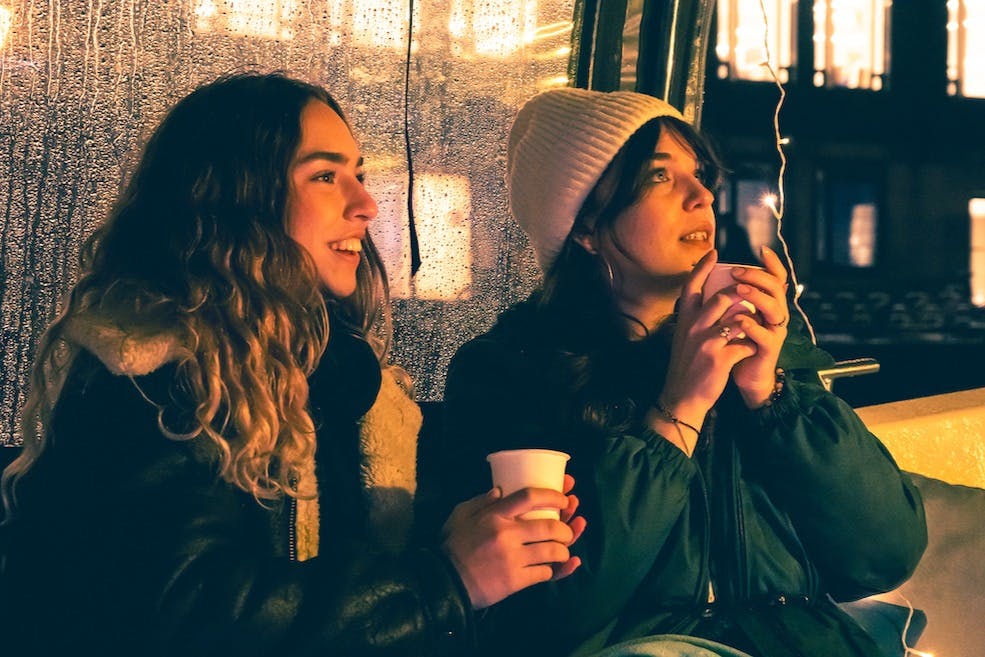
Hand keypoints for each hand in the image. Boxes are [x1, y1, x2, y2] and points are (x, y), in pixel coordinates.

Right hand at [441, 484, 582, 609]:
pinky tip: (551, 568)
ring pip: (552, 551)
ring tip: (563, 552)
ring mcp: (512, 558)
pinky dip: (552, 570)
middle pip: (550, 526)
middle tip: (568, 532)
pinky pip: (544, 573)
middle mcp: (506, 534)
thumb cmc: (453, 546)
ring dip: (563, 552)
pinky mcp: (515, 581)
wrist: (445, 582)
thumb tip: (500, 491)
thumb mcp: (460, 515)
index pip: (530, 496)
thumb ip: (480, 501)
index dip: (553, 495)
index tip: (564, 498)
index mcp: (495, 515)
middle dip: (567, 529)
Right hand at [659, 249, 757, 424]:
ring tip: (756, 324)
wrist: (682, 397)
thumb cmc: (686, 367)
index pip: (692, 285)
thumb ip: (696, 320)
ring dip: (751, 321)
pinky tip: (750, 351)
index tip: (714, 253)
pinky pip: (745, 344)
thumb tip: (715, 302)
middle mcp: (693, 327)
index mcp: (684, 320)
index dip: (703, 267)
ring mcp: (707, 342)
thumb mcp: (684, 338)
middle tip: (751, 293)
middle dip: (742, 294)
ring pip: (739, 318)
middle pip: (723, 297)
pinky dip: (751, 346)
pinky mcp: (720, 358)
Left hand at [727, 245, 788, 407]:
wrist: (742, 376)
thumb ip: (729, 298)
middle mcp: (775, 315)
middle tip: (736, 271)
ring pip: (775, 308)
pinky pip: (765, 335)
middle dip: (757, 276)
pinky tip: (741, 320)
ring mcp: (774, 332)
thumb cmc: (735, 343)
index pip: (776, 278)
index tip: (762, 249)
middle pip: (776, 287)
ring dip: (757, 296)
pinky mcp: (768, 350)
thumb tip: (712, 272)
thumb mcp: (732, 316)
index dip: (773, 263)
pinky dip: (752, 326)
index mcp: (767, 304)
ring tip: (739, 289)